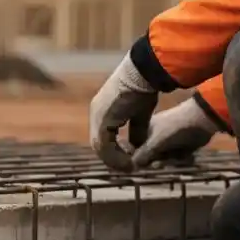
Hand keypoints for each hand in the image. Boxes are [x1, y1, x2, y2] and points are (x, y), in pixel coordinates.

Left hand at [88, 54, 158, 170]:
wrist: (143, 73)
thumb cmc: (145, 88)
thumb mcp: (141, 113)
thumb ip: (137, 129)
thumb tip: (138, 145)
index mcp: (102, 111)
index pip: (103, 137)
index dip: (115, 152)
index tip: (130, 159)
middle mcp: (95, 113)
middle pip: (99, 144)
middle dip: (114, 158)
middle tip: (129, 167)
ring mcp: (97, 116)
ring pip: (100, 147)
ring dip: (115, 159)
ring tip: (130, 166)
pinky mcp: (102, 119)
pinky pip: (104, 144)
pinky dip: (115, 155)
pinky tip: (129, 160)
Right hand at [132, 96, 219, 167]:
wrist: (202, 120)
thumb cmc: (174, 127)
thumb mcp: (155, 142)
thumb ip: (142, 155)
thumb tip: (131, 167)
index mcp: (146, 131)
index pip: (137, 149)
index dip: (139, 159)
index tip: (141, 166)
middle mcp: (157, 137)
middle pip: (151, 157)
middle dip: (156, 162)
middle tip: (160, 164)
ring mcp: (170, 142)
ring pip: (165, 160)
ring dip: (170, 162)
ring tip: (175, 159)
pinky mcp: (183, 148)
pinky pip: (177, 159)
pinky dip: (180, 160)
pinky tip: (185, 157)